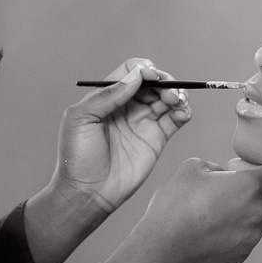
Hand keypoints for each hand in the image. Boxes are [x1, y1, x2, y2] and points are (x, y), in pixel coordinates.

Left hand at [51, 58, 190, 217]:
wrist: (88, 192)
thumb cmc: (77, 157)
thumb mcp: (81, 118)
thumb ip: (107, 95)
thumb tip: (137, 76)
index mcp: (107, 98)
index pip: (130, 73)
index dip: (142, 69)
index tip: (149, 75)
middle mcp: (127, 107)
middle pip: (153, 82)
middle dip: (163, 80)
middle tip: (167, 91)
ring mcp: (143, 122)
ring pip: (166, 98)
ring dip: (176, 93)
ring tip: (176, 100)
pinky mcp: (156, 139)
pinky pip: (175, 119)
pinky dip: (184, 111)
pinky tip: (182, 112)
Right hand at [131, 157, 261, 262]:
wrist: (163, 246)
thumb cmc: (176, 203)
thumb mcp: (192, 167)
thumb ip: (216, 166)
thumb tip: (223, 176)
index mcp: (248, 186)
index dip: (259, 170)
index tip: (241, 172)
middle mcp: (256, 212)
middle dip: (256, 191)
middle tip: (231, 191)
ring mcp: (251, 237)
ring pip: (261, 220)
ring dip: (250, 213)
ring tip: (222, 213)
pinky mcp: (242, 255)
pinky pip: (248, 239)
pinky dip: (238, 233)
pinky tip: (215, 230)